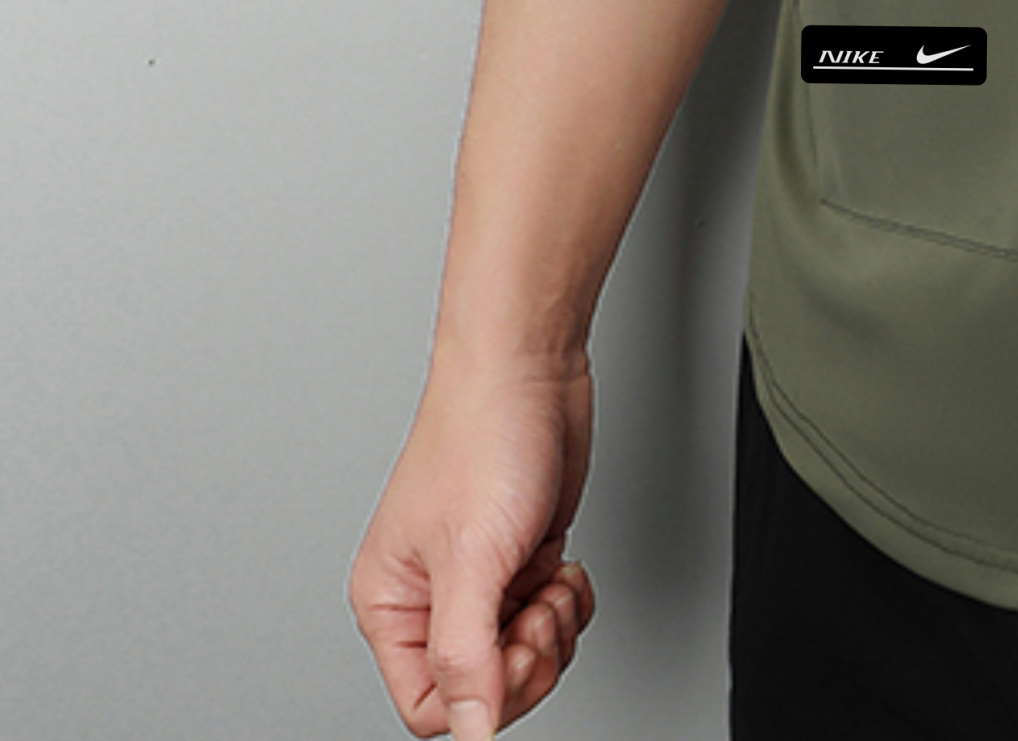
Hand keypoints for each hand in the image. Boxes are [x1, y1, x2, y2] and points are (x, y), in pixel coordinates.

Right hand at [349, 344, 600, 736]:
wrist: (530, 367)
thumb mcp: (472, 558)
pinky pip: (549, 619)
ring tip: (549, 581)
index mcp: (392, 607)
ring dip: (553, 630)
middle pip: (482, 687)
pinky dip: (569, 604)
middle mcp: (433, 598)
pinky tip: (565, 568)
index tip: (515, 651)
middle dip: (526, 659)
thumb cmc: (483, 435)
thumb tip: (472, 731)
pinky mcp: (523, 558)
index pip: (429, 706)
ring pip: (521, 657)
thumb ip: (465, 653)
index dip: (482, 694)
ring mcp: (483, 578)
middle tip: (539, 611)